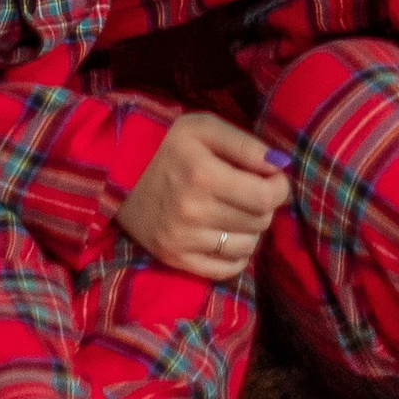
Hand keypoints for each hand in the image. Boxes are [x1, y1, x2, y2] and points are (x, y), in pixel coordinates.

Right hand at [117, 110, 289, 280]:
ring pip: (247, 246)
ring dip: (251, 229)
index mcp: (203, 175)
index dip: (279, 187)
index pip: (265, 197)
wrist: (117, 170)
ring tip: (236, 210)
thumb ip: (246, 144)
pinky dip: (237, 255)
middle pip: (259, 221)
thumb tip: (281, 165)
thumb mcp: (205, 128)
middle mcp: (193, 212)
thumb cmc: (167, 143)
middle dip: (264, 205)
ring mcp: (182, 240)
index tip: (272, 177)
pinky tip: (228, 235)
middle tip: (250, 190)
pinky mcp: (174, 258)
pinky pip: (225, 270)